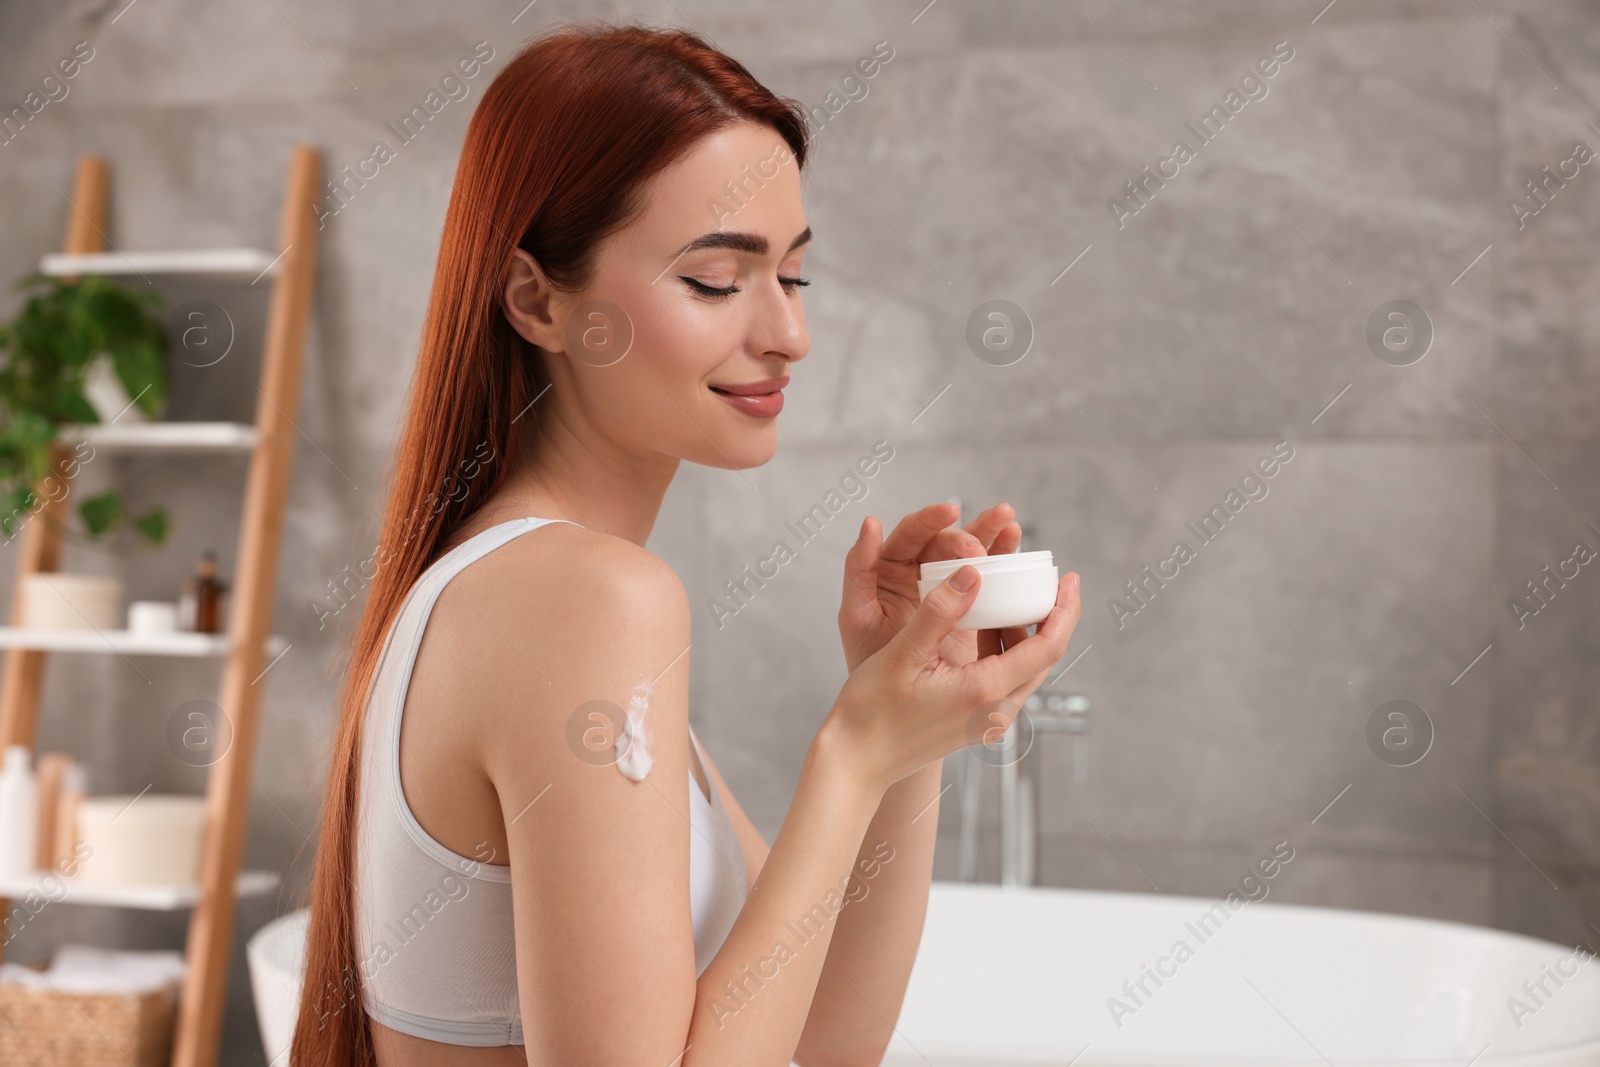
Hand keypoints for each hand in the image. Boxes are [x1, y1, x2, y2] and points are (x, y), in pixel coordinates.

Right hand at [824, 562, 1081, 792]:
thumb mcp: (903, 654)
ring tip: (1011, 595)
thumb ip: (941, 611)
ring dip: (1024, 632)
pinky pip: (1004, 680)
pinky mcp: (976, 723)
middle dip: (1051, 616)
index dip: (1065, 609)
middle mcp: (995, 711)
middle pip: (1044, 658)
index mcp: (985, 692)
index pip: (1048, 646)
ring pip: (1025, 669)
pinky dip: (1003, 648)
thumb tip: (975, 571)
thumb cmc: (871, 711)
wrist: (856, 763)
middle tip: (1046, 580)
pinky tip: (983, 625)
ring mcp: (988, 721)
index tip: (1070, 578)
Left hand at [838, 501, 1022, 673]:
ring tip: (1010, 525)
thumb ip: (859, 570)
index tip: (949, 510)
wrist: (886, 708)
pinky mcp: (969, 612)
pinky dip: (1004, 567)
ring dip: (993, 537)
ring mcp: (946, 591)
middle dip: (967, 535)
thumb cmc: (864, 660)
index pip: (912, 533)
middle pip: (947, 542)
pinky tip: (1019, 557)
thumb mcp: (857, 616)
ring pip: (972, 556)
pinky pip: (989, 584)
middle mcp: (918, 573)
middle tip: (977, 551)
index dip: (929, 518)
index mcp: (888, 567)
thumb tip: (871, 522)